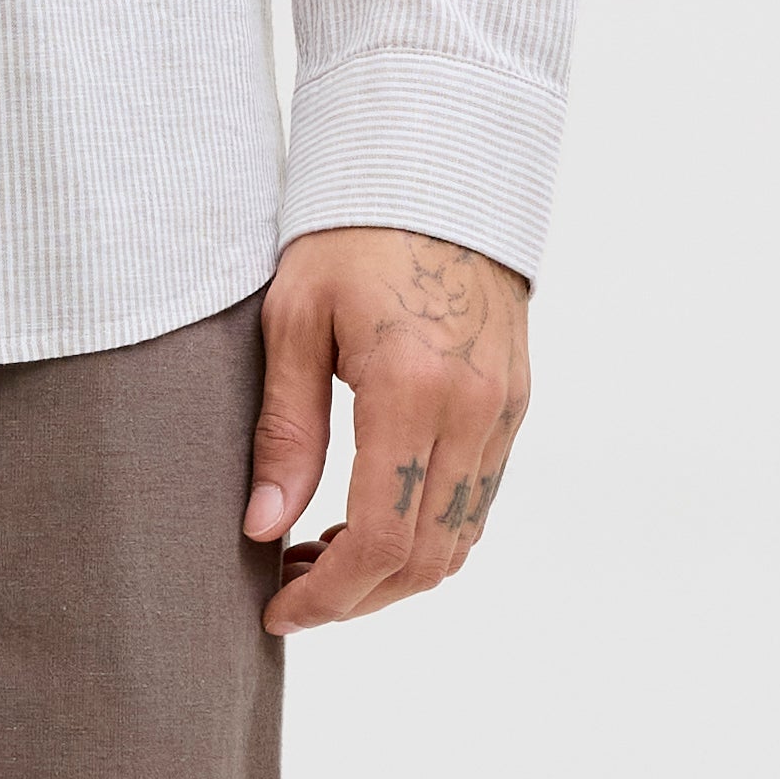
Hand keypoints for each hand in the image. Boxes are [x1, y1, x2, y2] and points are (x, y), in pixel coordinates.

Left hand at [246, 229, 529, 637]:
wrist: (436, 169)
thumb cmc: (349, 234)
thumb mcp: (293, 321)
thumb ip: (285, 431)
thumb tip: (263, 528)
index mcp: (412, 389)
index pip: (381, 539)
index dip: (329, 595)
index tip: (278, 609)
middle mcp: (475, 409)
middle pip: (427, 558)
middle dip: (357, 597)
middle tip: (291, 593)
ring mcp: (506, 408)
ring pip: (460, 539)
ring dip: (394, 572)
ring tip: (320, 556)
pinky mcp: (516, 401)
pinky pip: (478, 498)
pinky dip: (428, 532)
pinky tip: (369, 516)